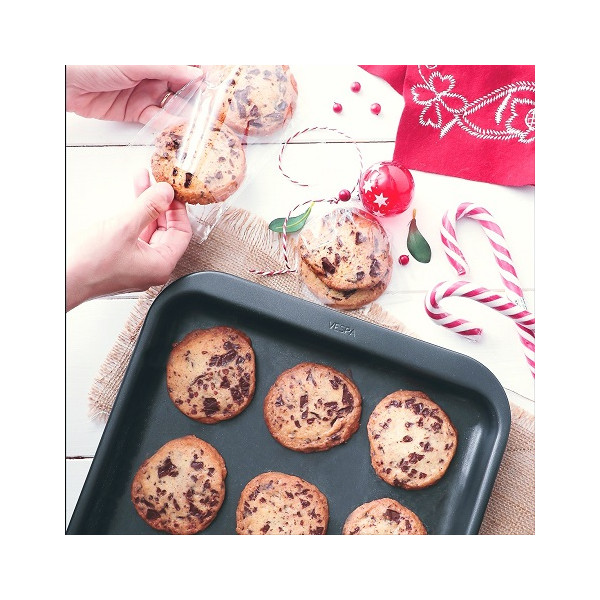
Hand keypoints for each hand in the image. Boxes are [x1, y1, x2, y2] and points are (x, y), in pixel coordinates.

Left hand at [66, 65, 202, 123]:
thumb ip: (169, 69)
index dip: (203, 73)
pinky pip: (157, 120)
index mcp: (157, 56)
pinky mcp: (136, 112)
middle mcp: (154, 74)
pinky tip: (176, 127)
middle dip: (198, 98)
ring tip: (197, 123)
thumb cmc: (93, 60)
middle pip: (184, 87)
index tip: (218, 84)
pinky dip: (167, 125)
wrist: (64, 80)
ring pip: (173, 106)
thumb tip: (197, 75)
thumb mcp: (136, 62)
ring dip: (185, 114)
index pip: (187, 64)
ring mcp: (146, 93)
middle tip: (212, 109)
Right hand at [66, 170, 192, 310]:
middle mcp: (151, 268)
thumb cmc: (87, 266)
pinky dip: (134, 215)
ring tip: (143, 180)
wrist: (59, 279)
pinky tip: (132, 198)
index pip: (182, 233)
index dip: (178, 209)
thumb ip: (149, 207)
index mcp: (160, 265)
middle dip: (161, 203)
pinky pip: (135, 234)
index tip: (172, 192)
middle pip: (167, 230)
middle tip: (158, 182)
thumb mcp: (124, 227)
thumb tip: (166, 193)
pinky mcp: (121, 259)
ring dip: (147, 205)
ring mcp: (136, 264)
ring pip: (150, 229)